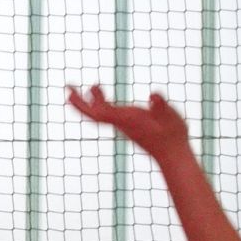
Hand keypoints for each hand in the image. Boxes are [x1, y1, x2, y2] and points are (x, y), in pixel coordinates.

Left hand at [67, 85, 191, 160]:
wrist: (172, 154)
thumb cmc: (172, 136)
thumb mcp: (170, 118)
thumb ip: (161, 106)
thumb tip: (153, 96)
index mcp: (127, 119)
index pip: (100, 112)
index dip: (87, 103)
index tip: (76, 91)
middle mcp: (121, 122)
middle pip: (93, 114)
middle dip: (79, 103)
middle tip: (68, 88)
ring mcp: (123, 124)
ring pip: (99, 113)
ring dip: (90, 101)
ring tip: (91, 86)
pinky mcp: (128, 125)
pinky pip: (107, 113)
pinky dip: (100, 103)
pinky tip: (100, 94)